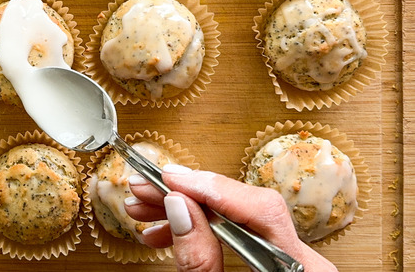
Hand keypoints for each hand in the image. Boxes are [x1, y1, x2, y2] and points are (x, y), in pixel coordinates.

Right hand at [124, 165, 336, 271]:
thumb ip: (199, 259)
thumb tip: (180, 207)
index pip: (258, 209)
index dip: (209, 188)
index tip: (170, 180)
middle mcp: (301, 264)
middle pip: (243, 209)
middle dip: (187, 196)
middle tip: (145, 190)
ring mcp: (287, 265)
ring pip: (233, 220)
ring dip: (184, 211)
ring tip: (144, 211)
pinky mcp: (271, 268)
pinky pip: (234, 237)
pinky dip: (198, 231)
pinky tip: (165, 233)